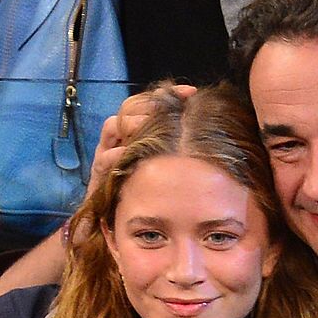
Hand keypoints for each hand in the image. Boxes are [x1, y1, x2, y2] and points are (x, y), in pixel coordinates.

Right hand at [75, 86, 197, 239]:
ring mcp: (108, 153)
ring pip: (114, 126)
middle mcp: (124, 139)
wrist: (118, 225)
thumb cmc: (153, 199)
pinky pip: (104, 157)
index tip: (191, 93)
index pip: (153, 102)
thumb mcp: (173, 171)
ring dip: (131, 124)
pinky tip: (129, 155)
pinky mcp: (99, 174)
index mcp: (142, 134)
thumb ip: (189, 153)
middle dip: (148, 104)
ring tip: (146, 127)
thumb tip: (217, 136)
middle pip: (131, 107)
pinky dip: (116, 155)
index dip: (171, 94)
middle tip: (166, 108)